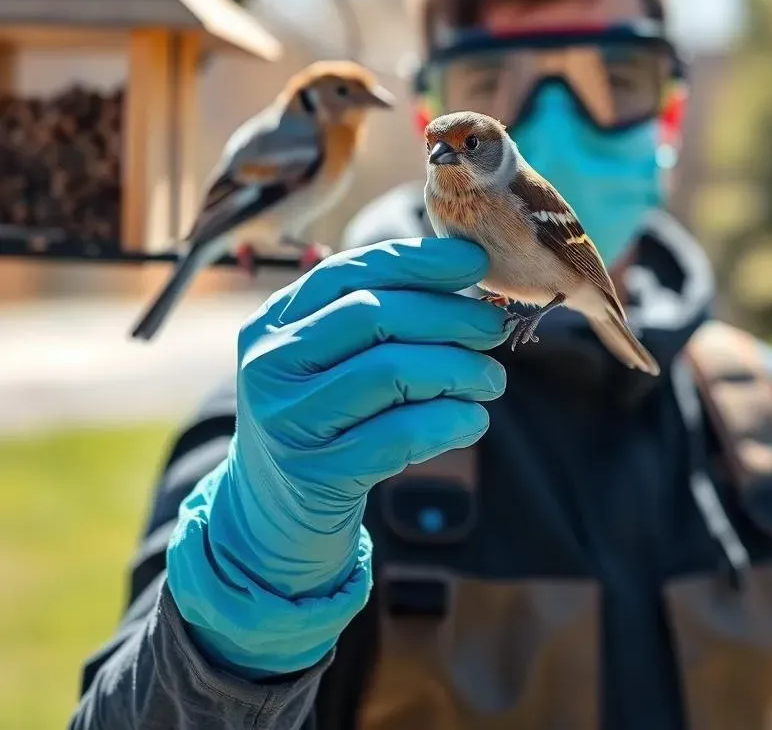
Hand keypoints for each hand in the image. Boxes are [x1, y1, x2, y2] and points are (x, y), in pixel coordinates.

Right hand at [166, 238, 507, 678]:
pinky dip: (449, 421)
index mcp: (275, 321)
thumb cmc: (324, 417)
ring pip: (390, 371)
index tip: (476, 262)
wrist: (273, 515)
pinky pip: (399, 434)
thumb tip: (468, 279)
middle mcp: (271, 363)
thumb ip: (377, 318)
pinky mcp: (319, 472)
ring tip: (492, 380)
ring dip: (458, 369)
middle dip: (448, 315)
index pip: (349, 270)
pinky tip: (473, 420)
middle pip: (372, 315)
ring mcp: (291, 419)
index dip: (418, 261)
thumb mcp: (327, 359)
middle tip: (495, 329)